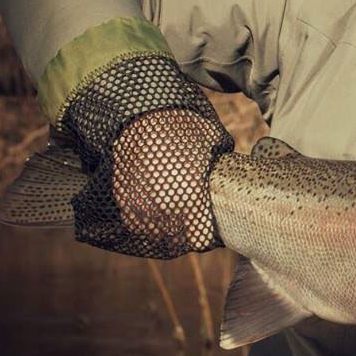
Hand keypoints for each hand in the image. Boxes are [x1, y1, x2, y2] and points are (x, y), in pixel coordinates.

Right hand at [111, 108, 223, 253]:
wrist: (144, 116)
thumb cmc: (185, 129)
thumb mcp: (214, 148)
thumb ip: (219, 171)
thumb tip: (232, 179)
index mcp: (191, 198)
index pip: (199, 239)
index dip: (207, 235)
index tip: (210, 228)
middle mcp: (164, 208)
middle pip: (178, 239)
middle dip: (187, 230)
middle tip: (194, 218)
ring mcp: (140, 206)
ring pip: (156, 233)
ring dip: (166, 227)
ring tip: (175, 213)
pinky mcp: (123, 200)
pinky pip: (136, 222)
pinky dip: (146, 219)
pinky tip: (157, 207)